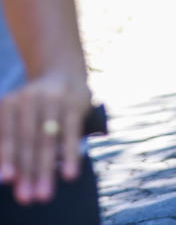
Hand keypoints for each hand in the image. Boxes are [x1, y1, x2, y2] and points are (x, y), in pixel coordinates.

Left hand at [0, 71, 90, 203]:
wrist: (63, 71)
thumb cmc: (36, 106)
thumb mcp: (19, 116)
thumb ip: (13, 142)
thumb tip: (10, 177)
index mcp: (11, 102)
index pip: (8, 134)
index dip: (8, 157)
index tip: (7, 180)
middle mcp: (30, 97)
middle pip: (28, 139)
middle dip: (27, 171)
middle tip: (26, 198)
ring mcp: (54, 98)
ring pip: (48, 139)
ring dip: (46, 169)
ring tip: (45, 195)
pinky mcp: (75, 101)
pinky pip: (71, 132)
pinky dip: (70, 155)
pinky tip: (69, 174)